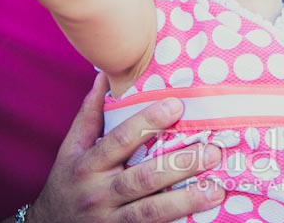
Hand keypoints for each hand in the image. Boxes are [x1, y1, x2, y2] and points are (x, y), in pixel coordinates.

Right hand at [26, 73, 224, 222]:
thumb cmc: (66, 183)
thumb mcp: (70, 150)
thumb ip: (89, 115)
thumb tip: (104, 76)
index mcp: (88, 165)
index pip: (121, 140)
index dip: (148, 122)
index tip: (177, 105)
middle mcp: (99, 193)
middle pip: (143, 178)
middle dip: (179, 164)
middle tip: (213, 150)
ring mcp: (110, 220)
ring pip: (151, 210)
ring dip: (186, 199)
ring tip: (217, 189)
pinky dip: (176, 222)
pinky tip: (201, 215)